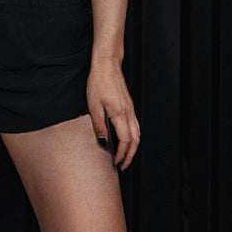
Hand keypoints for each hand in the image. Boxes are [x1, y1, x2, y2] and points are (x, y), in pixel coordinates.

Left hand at [86, 56, 139, 170]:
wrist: (107, 65)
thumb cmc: (99, 82)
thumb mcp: (93, 106)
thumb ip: (99, 126)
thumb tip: (103, 142)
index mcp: (120, 114)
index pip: (125, 141)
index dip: (122, 154)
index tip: (116, 162)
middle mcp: (128, 113)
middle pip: (135, 140)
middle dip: (130, 155)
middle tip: (123, 166)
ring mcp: (130, 109)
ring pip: (138, 134)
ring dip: (133, 148)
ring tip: (125, 156)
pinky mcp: (129, 106)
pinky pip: (136, 126)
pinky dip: (134, 137)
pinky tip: (127, 140)